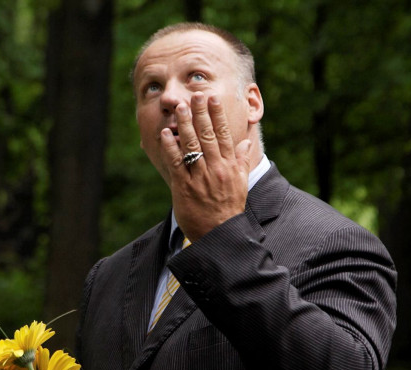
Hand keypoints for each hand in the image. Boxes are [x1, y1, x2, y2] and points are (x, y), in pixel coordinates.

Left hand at [159, 91, 252, 240]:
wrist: (219, 234)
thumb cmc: (229, 209)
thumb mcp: (240, 183)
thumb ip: (241, 161)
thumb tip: (245, 142)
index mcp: (230, 167)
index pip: (224, 135)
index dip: (218, 116)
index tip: (213, 99)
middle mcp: (216, 169)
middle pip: (208, 136)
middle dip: (201, 114)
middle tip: (195, 95)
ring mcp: (200, 178)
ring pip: (192, 146)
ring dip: (185, 125)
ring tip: (180, 108)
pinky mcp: (184, 187)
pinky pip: (177, 163)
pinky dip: (171, 148)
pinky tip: (165, 134)